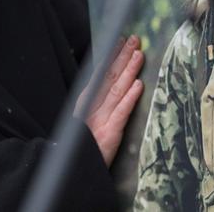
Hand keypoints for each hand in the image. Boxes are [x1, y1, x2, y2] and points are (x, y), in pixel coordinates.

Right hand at [75, 35, 143, 166]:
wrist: (73, 172)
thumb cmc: (82, 148)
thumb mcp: (86, 125)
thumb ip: (96, 107)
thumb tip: (110, 87)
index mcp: (86, 104)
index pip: (100, 75)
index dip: (111, 57)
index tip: (120, 41)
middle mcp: (92, 107)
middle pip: (109, 77)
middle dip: (122, 57)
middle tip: (135, 40)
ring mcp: (100, 119)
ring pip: (116, 90)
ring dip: (129, 71)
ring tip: (139, 55)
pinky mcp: (109, 133)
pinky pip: (121, 113)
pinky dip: (129, 98)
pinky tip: (138, 85)